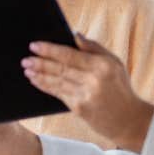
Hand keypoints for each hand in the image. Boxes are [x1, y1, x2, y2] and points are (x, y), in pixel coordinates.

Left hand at [21, 33, 153, 151]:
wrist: (128, 119)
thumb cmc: (120, 88)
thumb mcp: (115, 63)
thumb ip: (94, 48)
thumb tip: (75, 34)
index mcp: (102, 65)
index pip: (70, 54)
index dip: (50, 49)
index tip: (35, 45)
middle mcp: (93, 79)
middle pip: (60, 68)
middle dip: (40, 62)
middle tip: (25, 58)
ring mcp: (85, 95)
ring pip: (56, 81)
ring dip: (39, 75)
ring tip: (27, 69)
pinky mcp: (79, 109)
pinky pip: (58, 94)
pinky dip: (45, 86)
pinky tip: (36, 81)